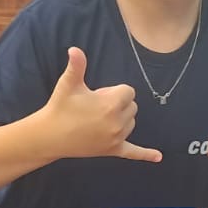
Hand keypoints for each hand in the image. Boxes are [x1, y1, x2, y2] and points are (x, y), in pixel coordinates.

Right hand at [39, 47, 161, 163]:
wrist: (50, 136)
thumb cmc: (60, 108)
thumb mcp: (68, 84)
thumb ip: (77, 66)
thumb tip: (75, 49)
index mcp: (111, 105)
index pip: (128, 91)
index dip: (113, 91)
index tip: (97, 96)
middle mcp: (117, 122)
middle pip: (132, 106)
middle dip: (118, 104)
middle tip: (95, 108)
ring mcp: (116, 138)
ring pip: (131, 123)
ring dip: (122, 119)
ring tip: (99, 120)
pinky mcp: (112, 150)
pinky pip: (133, 152)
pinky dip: (146, 154)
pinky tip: (158, 157)